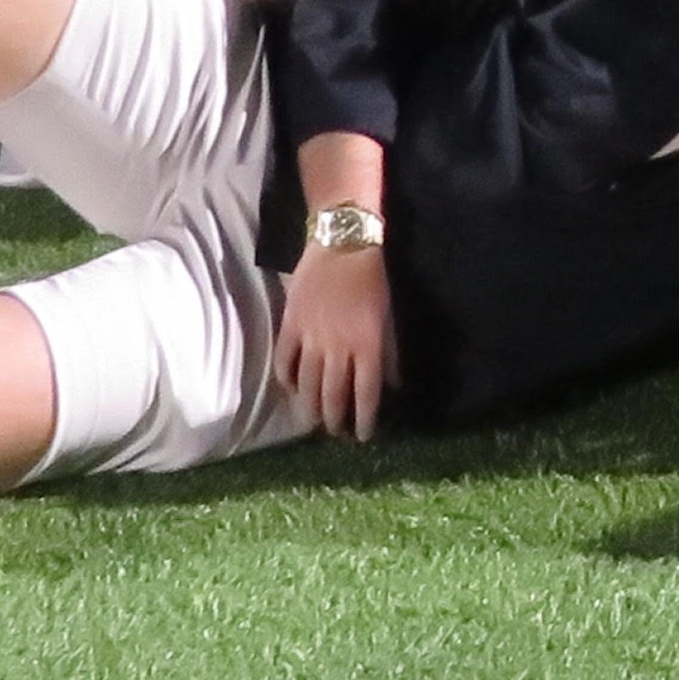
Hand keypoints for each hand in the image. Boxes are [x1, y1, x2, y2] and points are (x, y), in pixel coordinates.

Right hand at [279, 241, 393, 439]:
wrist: (342, 243)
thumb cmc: (372, 278)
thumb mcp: (388, 316)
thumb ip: (389, 353)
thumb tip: (393, 385)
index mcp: (367, 344)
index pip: (365, 393)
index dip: (364, 418)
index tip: (363, 436)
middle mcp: (338, 347)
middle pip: (334, 394)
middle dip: (335, 420)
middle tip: (335, 434)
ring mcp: (311, 337)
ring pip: (308, 384)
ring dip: (309, 408)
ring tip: (311, 423)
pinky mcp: (291, 324)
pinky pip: (284, 360)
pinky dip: (286, 378)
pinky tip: (290, 389)